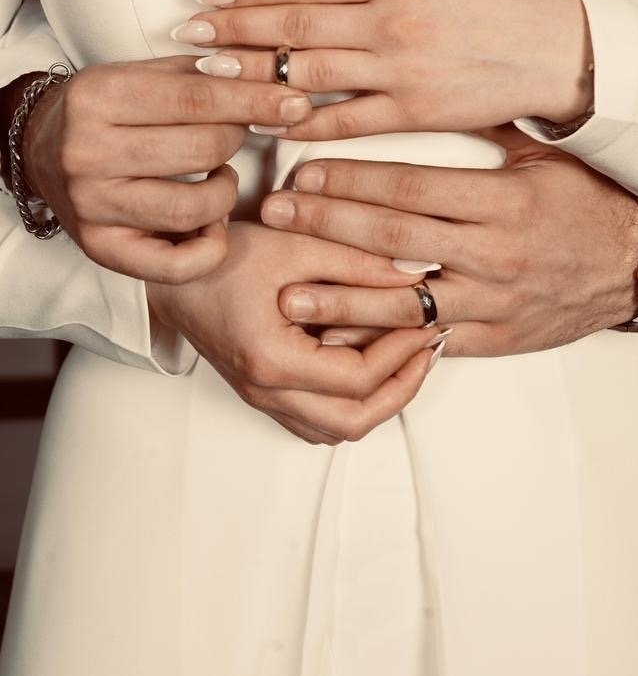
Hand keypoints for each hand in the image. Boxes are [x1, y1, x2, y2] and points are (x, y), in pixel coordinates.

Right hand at [22, 56, 310, 282]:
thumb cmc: (106, 110)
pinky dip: (211, 245)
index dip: (256, 101)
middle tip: (237, 135)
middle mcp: (89, 153)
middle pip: (203, 150)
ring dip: (227, 192)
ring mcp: (93, 206)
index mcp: (99, 98)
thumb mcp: (140, 74)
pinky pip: (179, 265)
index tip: (295, 103)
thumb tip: (267, 75)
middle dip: (239, 140)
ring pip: (195, 208)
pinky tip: (210, 221)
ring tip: (219, 177)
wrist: (40, 149)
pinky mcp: (102, 248)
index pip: (198, 98)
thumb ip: (200, 74)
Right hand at [147, 222, 442, 443]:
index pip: (356, 379)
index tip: (425, 320)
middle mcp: (266, 390)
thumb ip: (356, 261)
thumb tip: (414, 276)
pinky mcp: (263, 391)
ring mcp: (262, 397)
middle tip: (427, 349)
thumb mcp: (294, 246)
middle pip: (351, 422)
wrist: (171, 274)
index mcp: (271, 360)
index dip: (400, 354)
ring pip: (335, 429)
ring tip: (408, 359)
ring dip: (379, 401)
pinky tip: (371, 368)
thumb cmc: (221, 258)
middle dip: (401, 390)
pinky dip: (351, 404)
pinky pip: (316, 421)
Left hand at [173, 0, 593, 138]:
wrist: (559, 49)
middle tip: (187, 35)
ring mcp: (399, 71)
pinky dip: (302, 122)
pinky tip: (266, 121)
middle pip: (293, 24)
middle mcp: (390, 20)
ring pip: (308, 73)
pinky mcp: (413, 114)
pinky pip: (345, 121)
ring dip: (251, 74)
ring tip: (207, 74)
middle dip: (233, 29)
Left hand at [259, 128, 637, 356]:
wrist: (636, 265)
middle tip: (275, 218)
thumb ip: (488, 126)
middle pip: (394, 239)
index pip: (411, 188)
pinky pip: (433, 342)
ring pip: (405, 301)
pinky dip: (386, 342)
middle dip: (327, 227)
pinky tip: (343, 338)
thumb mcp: (546, 154)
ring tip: (290, 293)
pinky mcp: (494, 337)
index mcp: (502, 200)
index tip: (305, 174)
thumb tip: (430, 82)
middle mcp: (493, 252)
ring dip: (342, 297)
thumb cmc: (588, 201)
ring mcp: (493, 301)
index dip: (352, 181)